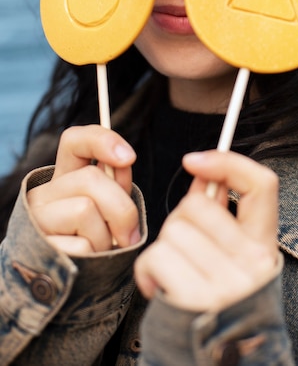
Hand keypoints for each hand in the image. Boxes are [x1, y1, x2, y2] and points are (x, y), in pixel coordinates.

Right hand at [27, 125, 140, 254]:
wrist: (70, 285)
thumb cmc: (95, 240)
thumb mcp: (110, 208)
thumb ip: (118, 185)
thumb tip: (124, 161)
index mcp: (65, 178)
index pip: (75, 140)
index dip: (103, 141)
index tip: (130, 157)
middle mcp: (44, 193)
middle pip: (91, 179)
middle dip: (122, 208)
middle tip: (128, 234)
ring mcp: (38, 218)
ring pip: (86, 209)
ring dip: (106, 236)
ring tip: (102, 248)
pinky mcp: (39, 246)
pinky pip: (80, 245)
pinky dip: (95, 256)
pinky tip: (87, 261)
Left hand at [135, 150, 279, 311]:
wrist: (216, 364)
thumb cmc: (219, 306)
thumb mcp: (234, 262)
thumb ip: (223, 221)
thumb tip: (202, 177)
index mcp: (264, 248)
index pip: (262, 185)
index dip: (227, 161)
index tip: (196, 161)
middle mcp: (251, 264)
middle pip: (196, 206)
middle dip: (179, 219)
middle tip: (183, 246)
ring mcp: (224, 283)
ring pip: (172, 230)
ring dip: (162, 249)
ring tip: (172, 272)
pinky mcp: (192, 301)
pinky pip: (156, 257)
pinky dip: (147, 270)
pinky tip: (158, 286)